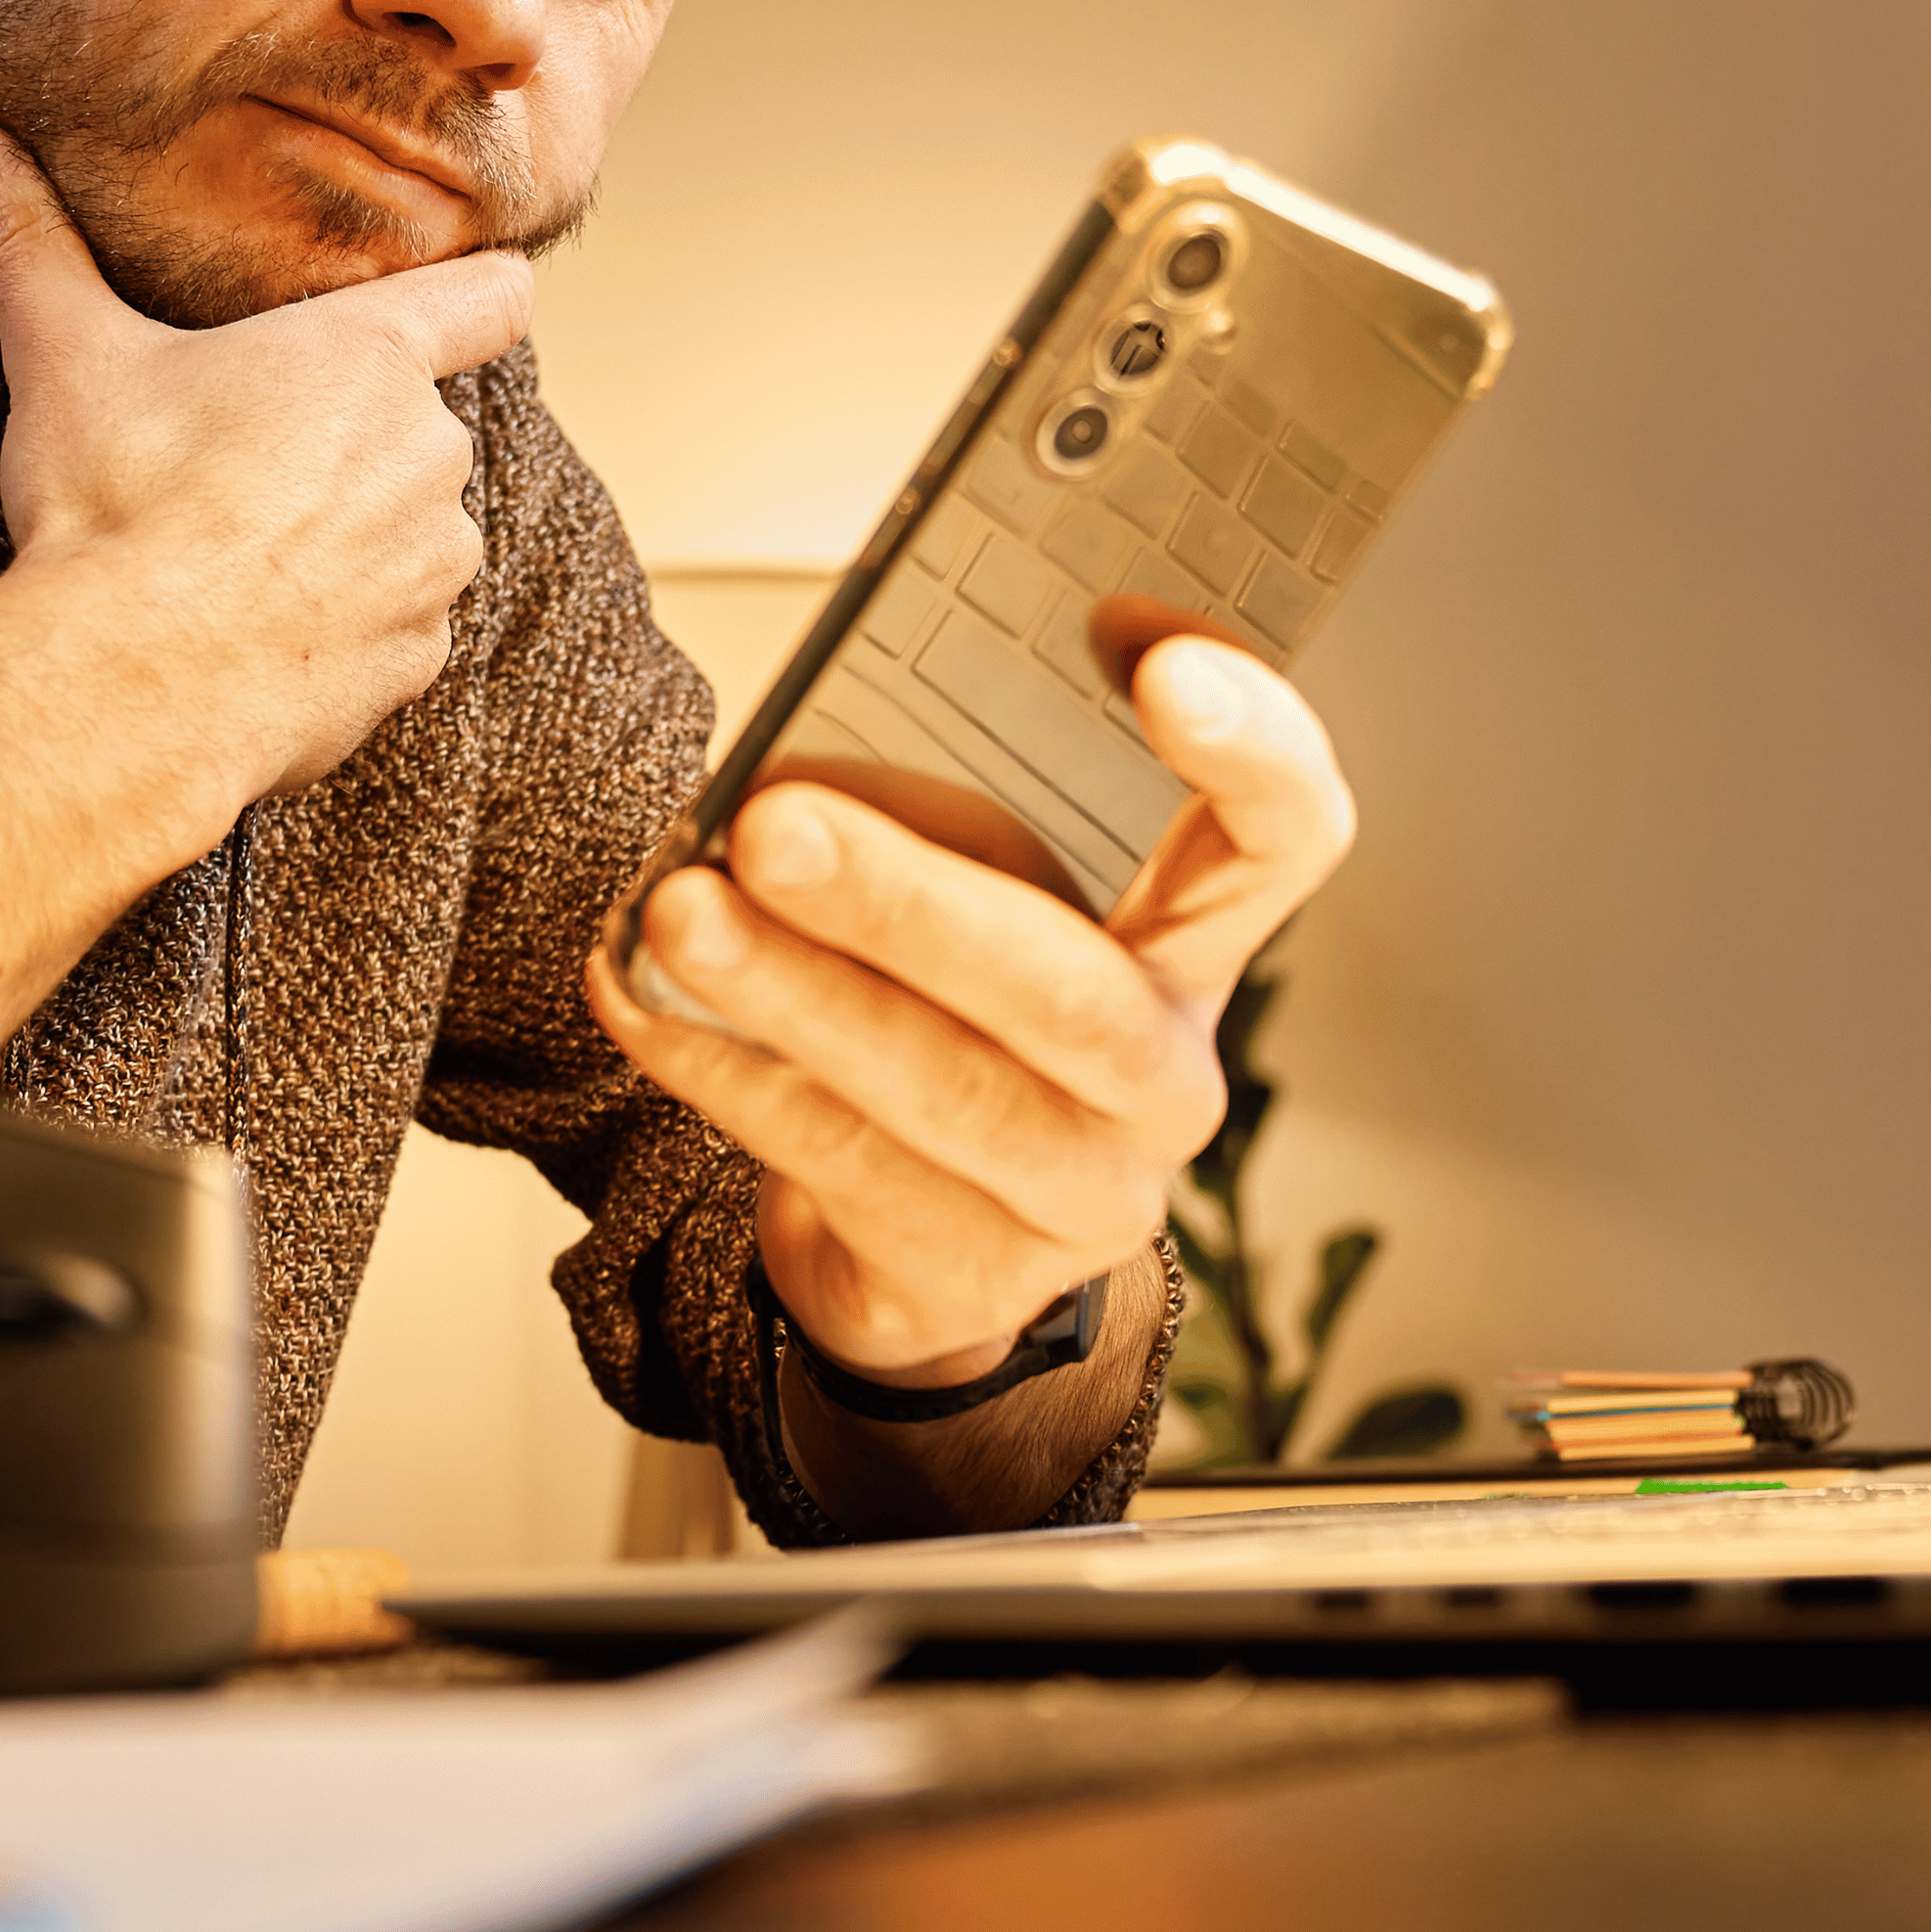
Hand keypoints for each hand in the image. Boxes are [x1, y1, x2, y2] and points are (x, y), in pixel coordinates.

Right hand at [0, 126, 531, 1020]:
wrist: (126, 686)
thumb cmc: (113, 503)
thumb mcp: (63, 357)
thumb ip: (27, 245)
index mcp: (369, 358)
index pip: (490, 294)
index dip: (480, 290)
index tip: (455, 300)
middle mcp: (430, 453)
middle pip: (416, 424)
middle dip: (346, 440)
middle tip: (243, 463)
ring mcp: (433, 565)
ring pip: (410, 530)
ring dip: (352, 537)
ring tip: (241, 556)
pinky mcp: (416, 660)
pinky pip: (395, 629)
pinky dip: (343, 628)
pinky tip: (257, 633)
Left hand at [589, 634, 1354, 1387]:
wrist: (923, 1246)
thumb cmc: (954, 1017)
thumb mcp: (980, 900)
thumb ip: (938, 826)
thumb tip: (790, 779)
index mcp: (1194, 944)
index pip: (1284, 836)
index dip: (1254, 749)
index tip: (1157, 659)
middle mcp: (1165, 1074)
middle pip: (1073, 992)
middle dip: (910, 903)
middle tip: (774, 823)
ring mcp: (1083, 1191)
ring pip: (941, 1089)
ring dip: (793, 993)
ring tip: (680, 914)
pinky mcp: (969, 1272)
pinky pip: (838, 1160)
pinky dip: (727, 1070)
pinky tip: (646, 997)